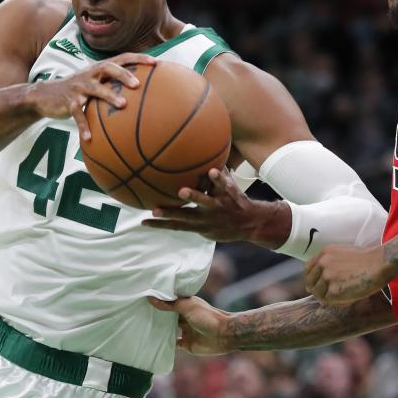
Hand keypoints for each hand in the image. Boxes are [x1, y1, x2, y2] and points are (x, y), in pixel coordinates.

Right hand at [27, 52, 155, 140]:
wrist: (45, 96)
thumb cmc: (79, 91)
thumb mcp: (96, 84)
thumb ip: (115, 85)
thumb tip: (144, 96)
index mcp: (100, 69)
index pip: (123, 58)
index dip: (139, 59)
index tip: (156, 63)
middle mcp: (90, 74)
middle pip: (108, 67)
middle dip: (124, 74)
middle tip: (138, 84)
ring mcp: (79, 87)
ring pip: (95, 89)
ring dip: (109, 96)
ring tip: (123, 105)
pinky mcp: (68, 101)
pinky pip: (78, 114)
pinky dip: (83, 126)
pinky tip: (89, 138)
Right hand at [142, 168, 288, 246]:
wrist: (254, 224)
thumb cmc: (225, 223)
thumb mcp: (207, 226)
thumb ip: (189, 216)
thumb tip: (170, 199)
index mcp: (199, 225)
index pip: (176, 226)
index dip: (159, 226)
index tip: (143, 222)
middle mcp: (208, 218)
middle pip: (185, 216)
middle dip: (170, 214)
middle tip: (155, 210)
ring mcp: (219, 207)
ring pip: (205, 202)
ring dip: (194, 197)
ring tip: (182, 191)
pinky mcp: (231, 197)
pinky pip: (225, 187)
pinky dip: (219, 180)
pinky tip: (213, 170)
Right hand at [148, 296, 232, 354]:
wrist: (223, 335)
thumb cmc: (207, 316)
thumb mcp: (187, 307)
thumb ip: (169, 304)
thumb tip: (151, 298)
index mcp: (186, 305)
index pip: (169, 301)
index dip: (159, 300)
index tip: (144, 298)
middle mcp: (185, 317)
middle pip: (168, 316)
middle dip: (157, 315)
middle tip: (139, 313)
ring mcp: (185, 330)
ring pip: (169, 330)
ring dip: (160, 330)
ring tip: (142, 327)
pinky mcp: (186, 344)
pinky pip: (173, 344)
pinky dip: (165, 344)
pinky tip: (153, 343)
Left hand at [304, 244, 388, 304]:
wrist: (379, 264)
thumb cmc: (367, 259)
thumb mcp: (344, 252)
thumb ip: (331, 260)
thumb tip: (323, 274)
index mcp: (324, 253)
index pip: (308, 269)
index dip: (312, 279)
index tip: (316, 285)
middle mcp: (323, 263)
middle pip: (310, 283)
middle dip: (317, 290)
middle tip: (327, 295)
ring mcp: (327, 277)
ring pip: (318, 293)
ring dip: (326, 297)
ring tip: (340, 296)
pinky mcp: (334, 290)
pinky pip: (327, 300)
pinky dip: (335, 302)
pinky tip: (345, 298)